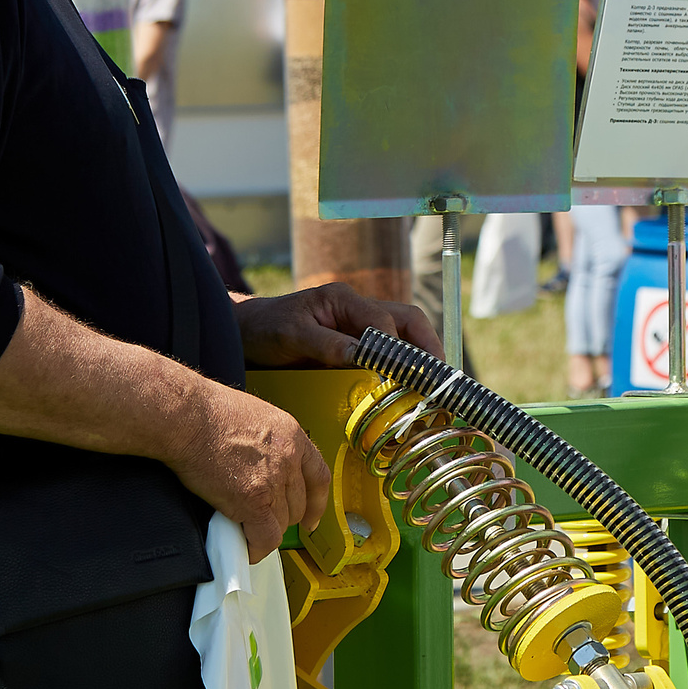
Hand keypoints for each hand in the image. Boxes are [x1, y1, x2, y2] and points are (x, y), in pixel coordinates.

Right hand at [168, 384, 330, 552]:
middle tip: (262, 521)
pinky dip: (255, 547)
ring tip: (245, 528)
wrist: (186, 418)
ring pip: (281, 523)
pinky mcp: (253, 501)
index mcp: (291, 434)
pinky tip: (246, 547)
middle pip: (298, 505)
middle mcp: (288, 458)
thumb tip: (260, 465)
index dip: (317, 502)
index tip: (312, 516)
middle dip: (281, 518)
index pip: (318, 476)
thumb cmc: (206, 413)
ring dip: (263, 530)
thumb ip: (266, 443)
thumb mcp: (253, 417)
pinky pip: (264, 537)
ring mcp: (273, 480)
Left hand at [235, 280, 442, 368]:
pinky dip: (406, 368)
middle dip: (429, 345)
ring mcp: (358, 328)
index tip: (409, 371)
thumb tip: (361, 355)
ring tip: (436, 385)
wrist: (245, 334)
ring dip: (423, 356)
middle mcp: (357, 310)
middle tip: (442, 376)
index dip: (399, 345)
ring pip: (404, 335)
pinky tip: (413, 389)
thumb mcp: (291, 335)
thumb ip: (326, 343)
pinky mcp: (355, 346)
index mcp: (343, 299)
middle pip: (408, 320)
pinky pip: (389, 353)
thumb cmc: (265, 329)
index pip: (383, 318)